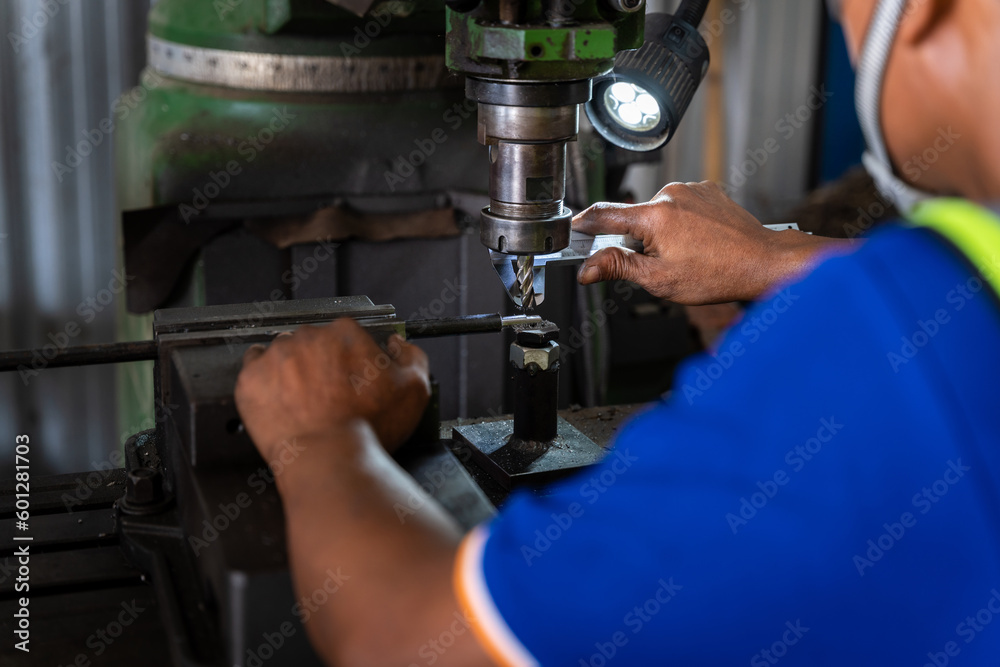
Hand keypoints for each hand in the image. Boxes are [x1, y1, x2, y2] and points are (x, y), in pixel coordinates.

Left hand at [234, 319, 429, 461]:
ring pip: (283, 352)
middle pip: (313, 341)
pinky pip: (253, 366)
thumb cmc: (368, 428)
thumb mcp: (415, 390)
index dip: (350, 357)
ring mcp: (276, 356)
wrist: (330, 459)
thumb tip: (398, 345)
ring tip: (303, 399)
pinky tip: (277, 397)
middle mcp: (308, 337)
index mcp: (345, 334)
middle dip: (320, 362)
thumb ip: (412, 356)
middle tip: (328, 392)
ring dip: (291, 369)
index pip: (346, 334)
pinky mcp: (251, 378)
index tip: (350, 377)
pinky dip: (263, 378)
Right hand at [573, 181, 839, 304]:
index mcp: (654, 216)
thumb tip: (587, 269)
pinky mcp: (707, 190)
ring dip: (660, 232)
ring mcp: (691, 189)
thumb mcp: (659, 280)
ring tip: (685, 256)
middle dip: (636, 241)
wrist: (762, 261)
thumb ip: (618, 268)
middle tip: (655, 265)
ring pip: (658, 213)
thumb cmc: (717, 274)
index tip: (572, 231)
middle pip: (634, 218)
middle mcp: (671, 195)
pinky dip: (680, 223)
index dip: (583, 225)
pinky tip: (697, 243)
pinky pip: (680, 206)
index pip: (604, 215)